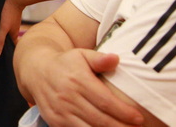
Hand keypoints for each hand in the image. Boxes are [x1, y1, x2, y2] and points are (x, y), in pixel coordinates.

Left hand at [0, 0, 23, 57]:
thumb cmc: (10, 12)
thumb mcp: (3, 28)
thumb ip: (0, 41)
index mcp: (14, 34)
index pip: (13, 46)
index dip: (10, 52)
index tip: (4, 58)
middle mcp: (14, 28)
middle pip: (9, 39)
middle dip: (4, 44)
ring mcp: (12, 21)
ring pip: (7, 30)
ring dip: (1, 34)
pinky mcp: (9, 14)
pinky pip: (4, 22)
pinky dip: (0, 25)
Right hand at [26, 49, 142, 126]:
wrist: (37, 70)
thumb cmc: (65, 63)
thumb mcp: (81, 55)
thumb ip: (99, 59)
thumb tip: (116, 59)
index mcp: (77, 80)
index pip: (105, 101)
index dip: (124, 112)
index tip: (139, 118)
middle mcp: (68, 97)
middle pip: (100, 120)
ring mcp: (60, 112)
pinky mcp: (55, 122)